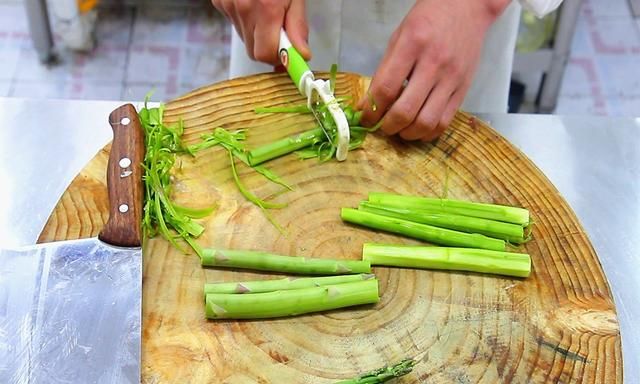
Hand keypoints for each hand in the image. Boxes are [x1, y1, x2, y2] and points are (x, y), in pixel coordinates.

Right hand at [211, 0, 310, 64]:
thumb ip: (297, 25)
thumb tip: (301, 54)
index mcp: (265, 8)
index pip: (266, 54)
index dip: (279, 60)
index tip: (291, 60)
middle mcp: (243, 9)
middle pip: (254, 51)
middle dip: (270, 49)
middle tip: (283, 36)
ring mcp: (228, 5)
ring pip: (245, 39)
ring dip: (259, 35)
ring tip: (268, 13)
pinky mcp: (219, 2)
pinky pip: (235, 23)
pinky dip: (247, 21)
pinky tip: (254, 5)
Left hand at [358, 0, 510, 140]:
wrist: (466, 8)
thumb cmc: (427, 20)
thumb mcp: (399, 37)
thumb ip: (384, 71)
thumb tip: (368, 104)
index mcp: (412, 45)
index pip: (386, 88)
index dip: (371, 110)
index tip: (364, 118)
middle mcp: (433, 64)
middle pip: (406, 110)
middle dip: (388, 126)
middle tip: (381, 126)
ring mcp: (451, 78)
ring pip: (427, 122)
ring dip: (408, 133)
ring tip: (399, 130)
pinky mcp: (464, 89)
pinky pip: (445, 121)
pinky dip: (428, 132)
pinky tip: (418, 128)